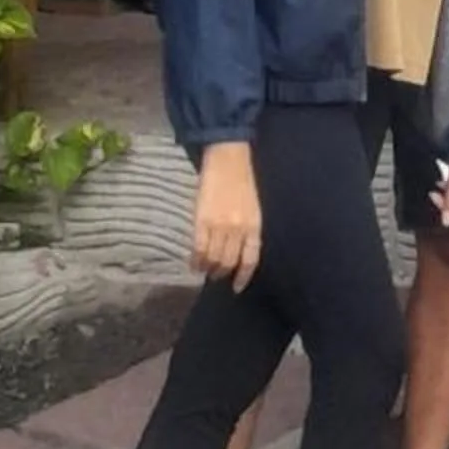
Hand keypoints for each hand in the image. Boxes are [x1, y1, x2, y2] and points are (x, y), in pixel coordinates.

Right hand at [191, 144, 262, 288]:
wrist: (228, 161)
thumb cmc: (243, 183)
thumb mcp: (253, 209)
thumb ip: (247, 230)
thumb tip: (238, 251)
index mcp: (254, 226)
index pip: (250, 259)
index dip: (242, 276)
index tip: (237, 287)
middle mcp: (238, 229)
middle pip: (229, 262)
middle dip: (222, 273)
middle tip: (216, 277)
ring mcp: (219, 226)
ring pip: (213, 258)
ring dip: (208, 268)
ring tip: (205, 271)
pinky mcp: (201, 221)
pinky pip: (198, 248)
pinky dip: (195, 260)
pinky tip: (193, 264)